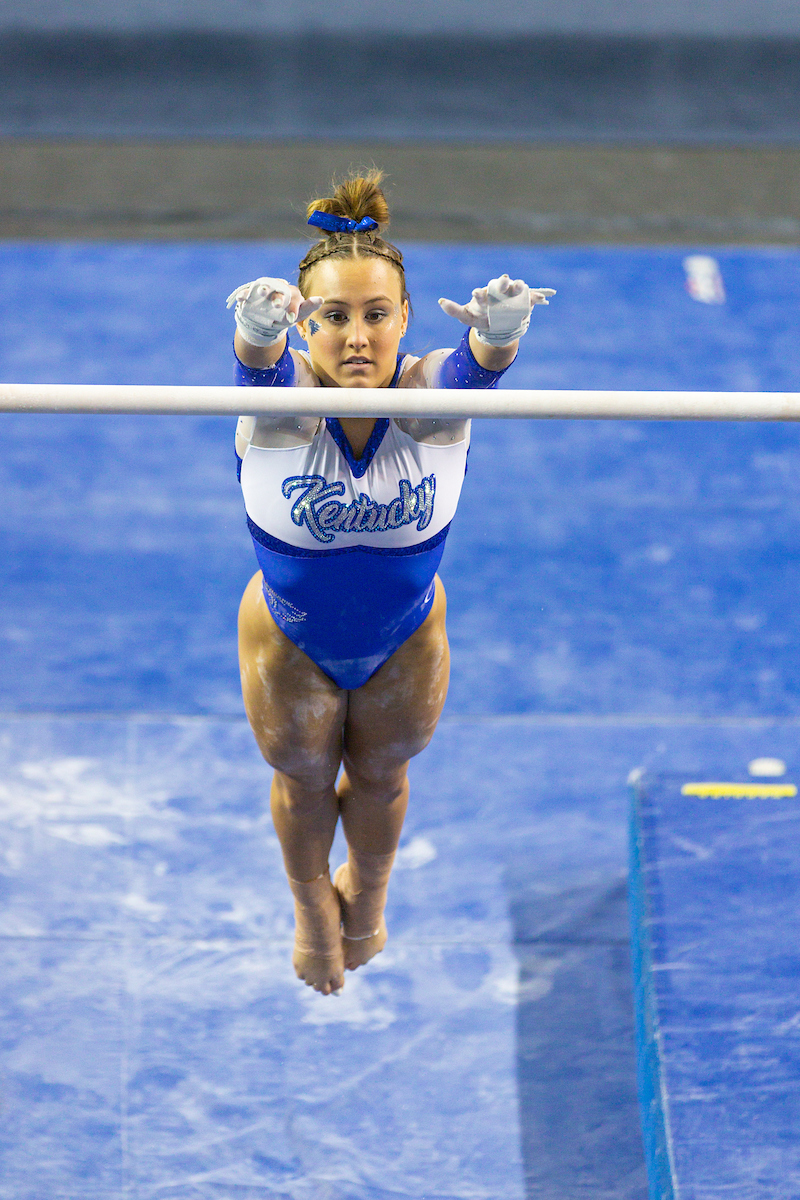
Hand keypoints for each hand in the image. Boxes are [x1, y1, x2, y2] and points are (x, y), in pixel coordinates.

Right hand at [226, 277, 323, 346]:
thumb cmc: (287, 314)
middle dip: (277, 297)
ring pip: (263, 287)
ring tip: (260, 293)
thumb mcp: (299, 313)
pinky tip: (242, 298)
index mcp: (291, 292)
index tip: (291, 317)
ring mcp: (264, 289)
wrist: (268, 319)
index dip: (292, 306)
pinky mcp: (252, 293)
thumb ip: (309, 307)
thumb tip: (321, 299)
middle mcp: (277, 288)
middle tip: (277, 306)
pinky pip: (248, 292)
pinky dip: (244, 294)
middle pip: (278, 290)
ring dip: (261, 289)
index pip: (293, 297)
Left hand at [438, 275, 554, 345]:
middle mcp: (499, 292)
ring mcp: (512, 295)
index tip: (476, 293)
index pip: (481, 293)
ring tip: (520, 286)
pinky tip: (544, 297)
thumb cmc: (480, 317)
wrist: (497, 326)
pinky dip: (537, 295)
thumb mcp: (467, 317)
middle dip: (502, 283)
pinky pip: (532, 297)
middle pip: (501, 285)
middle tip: (504, 281)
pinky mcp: (524, 301)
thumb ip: (454, 310)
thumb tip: (440, 301)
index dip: (479, 294)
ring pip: (516, 288)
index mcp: (485, 295)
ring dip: (518, 286)